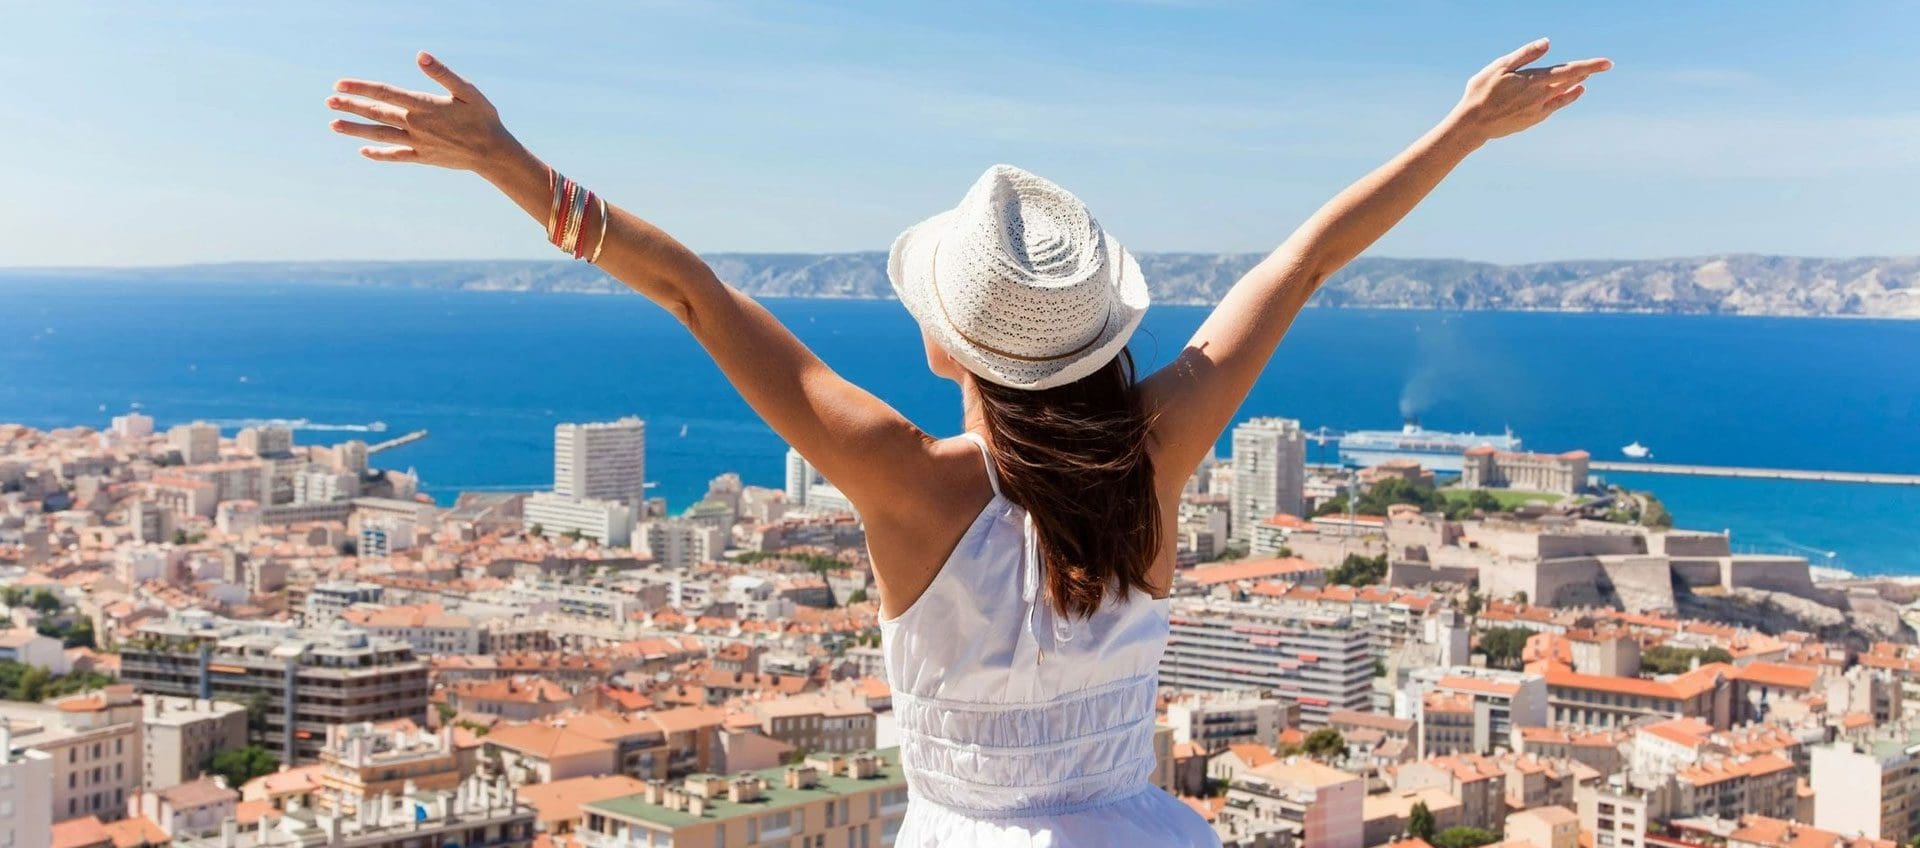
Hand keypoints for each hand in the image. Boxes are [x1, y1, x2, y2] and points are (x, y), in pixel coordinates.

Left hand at [327, 52, 521, 170]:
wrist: (494, 154)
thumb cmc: (483, 118)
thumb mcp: (468, 91)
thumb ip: (442, 73)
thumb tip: (420, 55)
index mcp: (423, 105)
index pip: (385, 93)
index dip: (361, 88)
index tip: (339, 84)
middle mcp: (416, 125)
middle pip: (377, 114)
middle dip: (351, 107)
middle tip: (329, 102)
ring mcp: (417, 143)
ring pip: (380, 135)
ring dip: (355, 130)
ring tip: (333, 125)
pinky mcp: (422, 156)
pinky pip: (396, 156)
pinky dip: (378, 154)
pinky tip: (363, 151)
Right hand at [1449, 39, 1610, 141]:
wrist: (1473, 124)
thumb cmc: (1481, 92)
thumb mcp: (1500, 67)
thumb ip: (1525, 54)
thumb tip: (1547, 43)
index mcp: (1534, 80)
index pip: (1569, 71)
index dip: (1590, 66)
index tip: (1608, 63)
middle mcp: (1541, 96)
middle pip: (1570, 81)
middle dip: (1586, 73)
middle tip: (1602, 66)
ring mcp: (1538, 110)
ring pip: (1564, 94)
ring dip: (1576, 85)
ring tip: (1586, 79)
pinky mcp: (1532, 120)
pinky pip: (1555, 107)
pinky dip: (1566, 98)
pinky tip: (1571, 94)